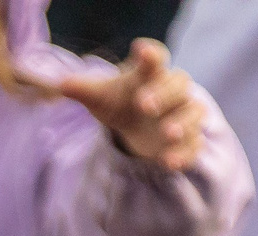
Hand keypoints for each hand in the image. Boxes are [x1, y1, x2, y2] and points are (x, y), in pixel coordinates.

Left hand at [58, 40, 208, 171]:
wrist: (134, 125)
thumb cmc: (119, 102)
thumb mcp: (100, 97)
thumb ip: (84, 89)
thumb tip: (62, 84)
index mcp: (151, 73)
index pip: (155, 58)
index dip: (150, 54)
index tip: (141, 51)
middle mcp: (173, 91)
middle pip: (180, 85)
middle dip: (165, 94)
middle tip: (144, 106)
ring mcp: (183, 115)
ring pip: (194, 114)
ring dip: (183, 123)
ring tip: (167, 134)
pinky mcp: (187, 140)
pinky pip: (194, 145)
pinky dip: (185, 153)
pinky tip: (169, 162)